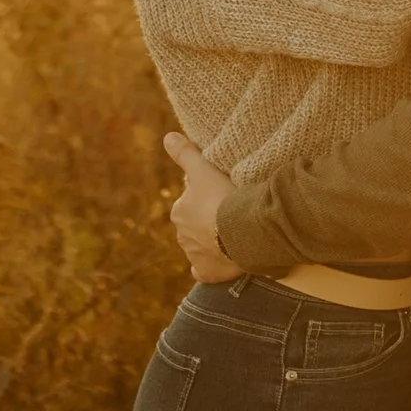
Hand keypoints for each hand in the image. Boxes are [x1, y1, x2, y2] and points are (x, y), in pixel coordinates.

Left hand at [165, 131, 243, 282]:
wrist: (243, 230)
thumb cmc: (222, 196)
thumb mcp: (203, 169)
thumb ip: (185, 153)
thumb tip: (167, 137)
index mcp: (179, 212)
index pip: (191, 202)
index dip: (207, 198)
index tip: (223, 195)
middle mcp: (182, 236)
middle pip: (196, 225)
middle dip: (208, 221)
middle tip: (231, 214)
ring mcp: (195, 257)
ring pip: (201, 247)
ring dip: (212, 242)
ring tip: (233, 235)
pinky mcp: (208, 273)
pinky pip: (206, 271)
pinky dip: (211, 267)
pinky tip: (221, 262)